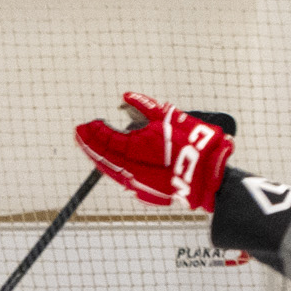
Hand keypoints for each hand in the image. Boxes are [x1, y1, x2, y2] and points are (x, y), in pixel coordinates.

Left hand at [74, 94, 234, 210]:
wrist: (210, 176)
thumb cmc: (193, 145)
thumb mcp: (169, 118)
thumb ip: (144, 106)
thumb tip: (126, 97)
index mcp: (134, 149)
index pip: (105, 139)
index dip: (94, 131)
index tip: (86, 123)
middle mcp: (130, 170)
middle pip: (103, 156)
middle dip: (90, 144)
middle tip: (80, 133)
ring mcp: (137, 185)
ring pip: (110, 170)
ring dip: (99, 157)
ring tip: (90, 146)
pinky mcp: (145, 193)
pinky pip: (122, 179)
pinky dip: (113, 168)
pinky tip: (110, 162)